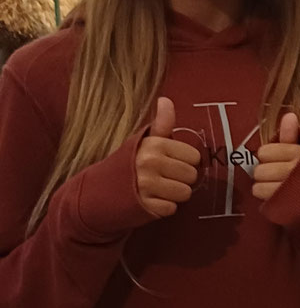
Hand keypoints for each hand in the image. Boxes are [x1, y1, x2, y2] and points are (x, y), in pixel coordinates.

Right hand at [135, 98, 200, 219]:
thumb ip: (161, 123)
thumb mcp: (144, 141)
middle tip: (163, 177)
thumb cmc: (129, 163)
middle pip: (192, 176)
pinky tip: (150, 200)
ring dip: (174, 194)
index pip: (194, 156)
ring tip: (157, 189)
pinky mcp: (144, 206)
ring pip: (184, 193)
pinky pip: (171, 208)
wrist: (98, 191)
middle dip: (181, 179)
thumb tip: (165, 99)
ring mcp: (146, 185)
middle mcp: (150, 162)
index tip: (170, 162)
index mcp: (154, 144)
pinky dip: (163, 207)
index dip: (184, 161)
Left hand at [252, 112, 299, 201]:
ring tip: (274, 184)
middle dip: (265, 171)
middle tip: (275, 173)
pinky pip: (260, 193)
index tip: (277, 159)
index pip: (266, 151)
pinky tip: (273, 194)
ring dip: (263, 183)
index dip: (268, 155)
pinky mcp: (283, 203)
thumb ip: (293, 134)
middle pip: (260, 168)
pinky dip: (264, 193)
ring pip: (258, 182)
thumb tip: (289, 115)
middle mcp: (294, 170)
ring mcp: (288, 188)